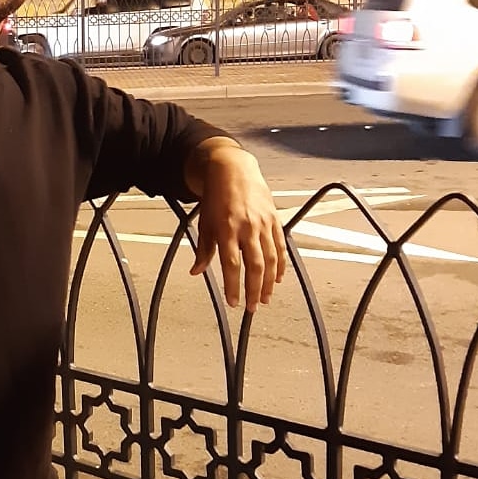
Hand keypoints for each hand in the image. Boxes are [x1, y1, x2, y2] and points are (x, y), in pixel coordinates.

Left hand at [189, 141, 285, 310]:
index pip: (231, 264)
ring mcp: (263, 224)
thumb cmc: (217, 196)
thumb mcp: (205, 222)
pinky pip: (280, 246)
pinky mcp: (274, 220)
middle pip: (254, 265)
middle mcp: (246, 227)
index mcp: (226, 229)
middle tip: (253, 307)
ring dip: (269, 282)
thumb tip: (196, 271)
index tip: (233, 302)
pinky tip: (279, 278)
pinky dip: (281, 264)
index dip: (233, 286)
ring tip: (266, 298)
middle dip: (254, 289)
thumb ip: (204, 249)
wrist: (233, 170)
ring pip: (270, 258)